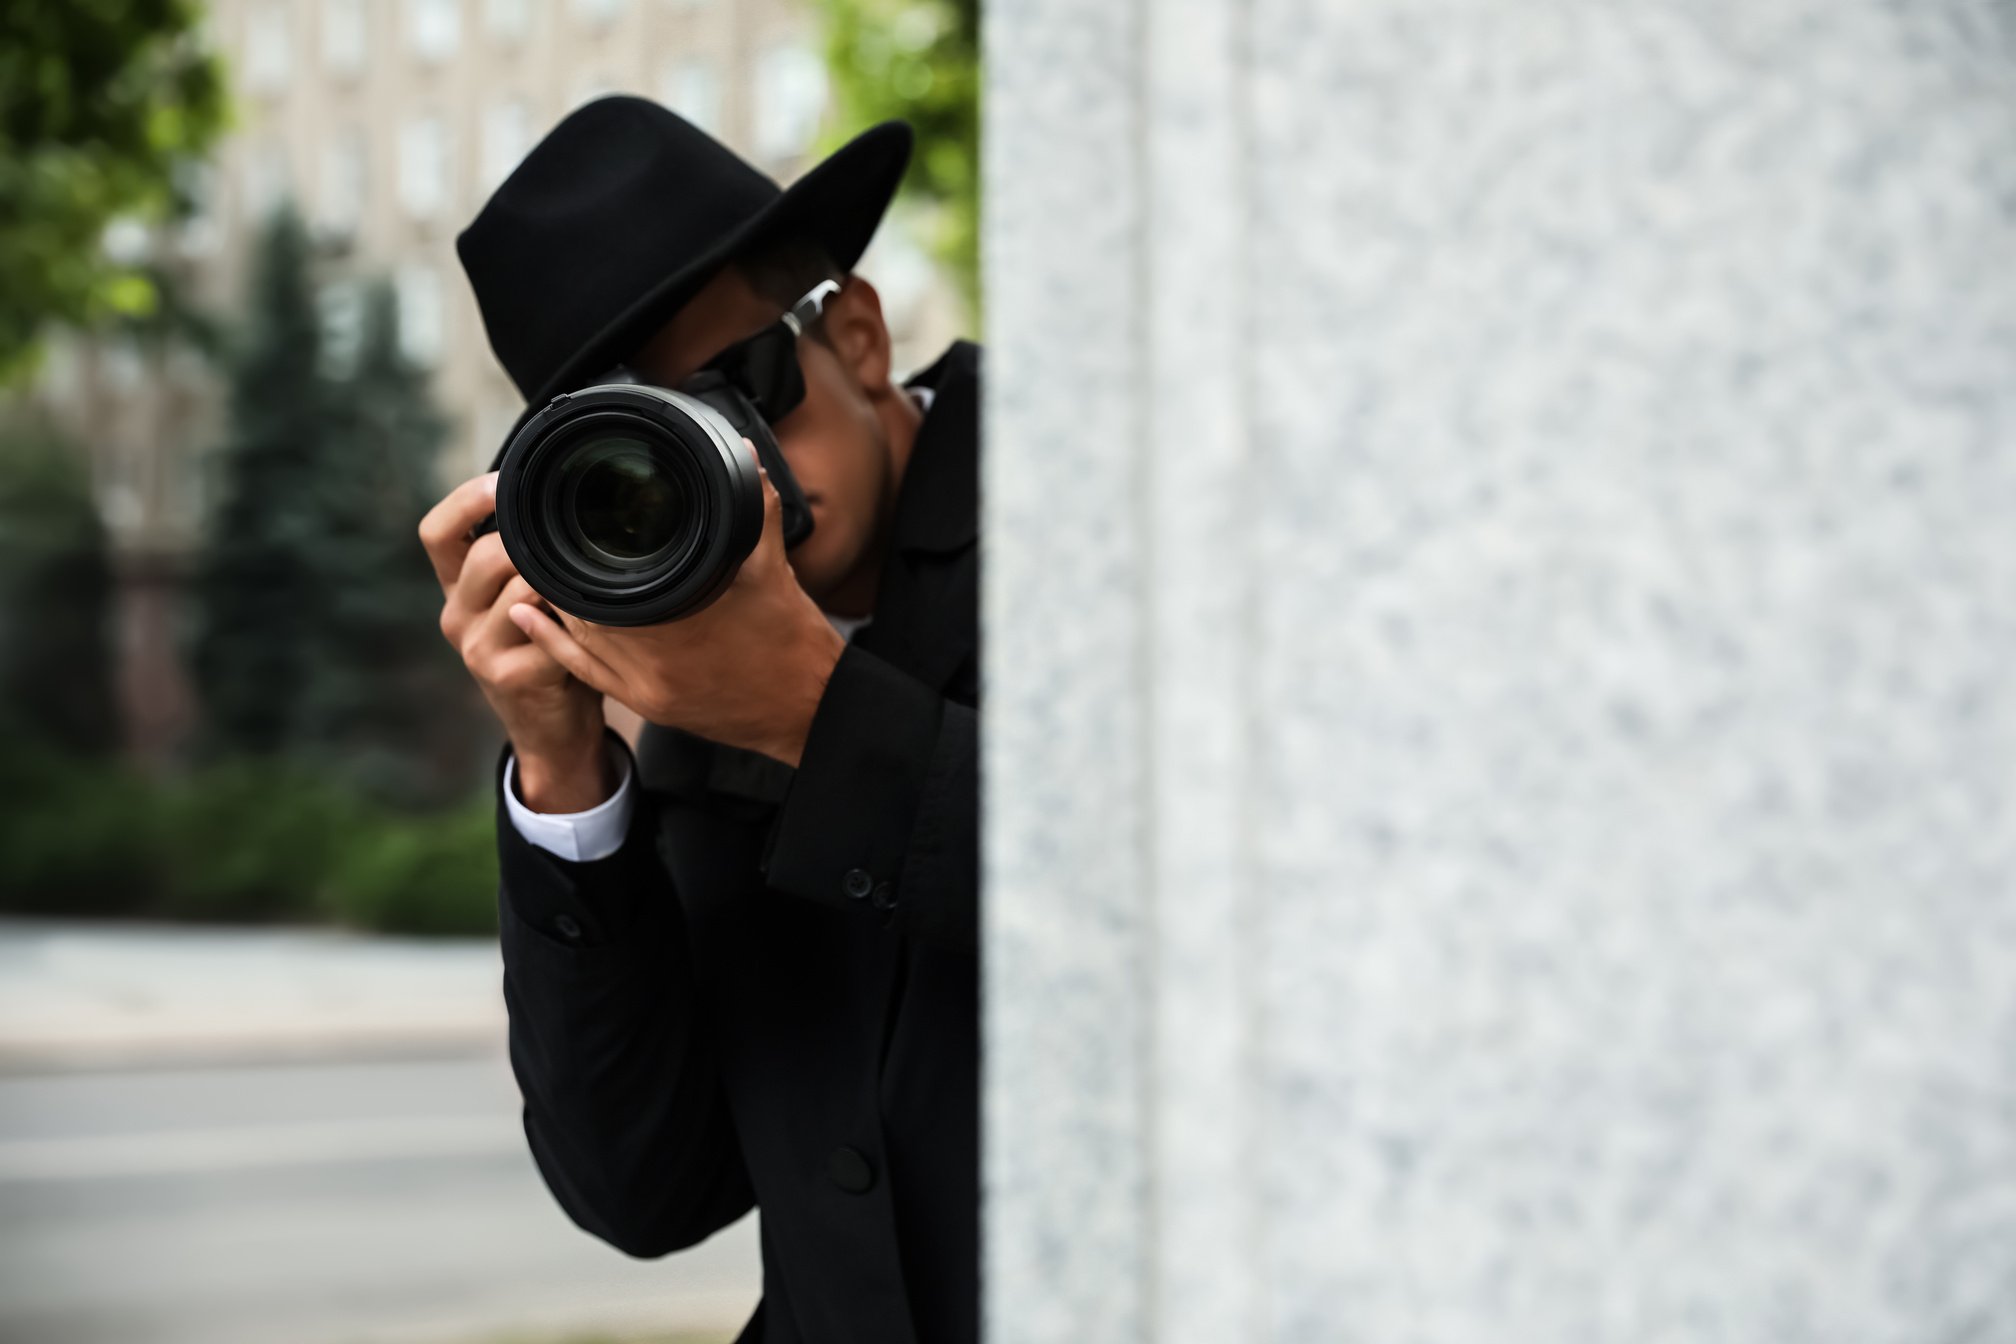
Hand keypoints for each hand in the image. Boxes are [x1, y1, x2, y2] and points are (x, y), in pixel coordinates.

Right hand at [417, 472, 609, 808]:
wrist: (552, 730)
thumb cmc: (549, 653)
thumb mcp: (529, 604)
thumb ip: (530, 563)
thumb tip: (564, 502)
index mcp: (458, 589)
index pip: (436, 533)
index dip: (466, 500)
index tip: (506, 482)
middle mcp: (456, 615)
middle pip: (486, 553)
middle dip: (535, 546)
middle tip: (575, 550)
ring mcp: (477, 648)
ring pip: (521, 586)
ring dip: (562, 583)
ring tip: (589, 590)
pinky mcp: (506, 675)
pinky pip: (548, 629)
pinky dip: (576, 624)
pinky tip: (594, 627)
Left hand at [507, 438, 846, 767]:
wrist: (810, 709)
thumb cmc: (793, 641)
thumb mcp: (773, 567)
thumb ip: (754, 508)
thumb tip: (741, 457)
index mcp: (679, 619)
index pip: (599, 581)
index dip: (574, 552)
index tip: (562, 525)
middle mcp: (654, 659)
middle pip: (579, 608)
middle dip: (562, 575)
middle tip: (547, 544)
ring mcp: (647, 688)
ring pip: (576, 641)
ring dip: (557, 606)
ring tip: (541, 573)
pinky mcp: (650, 706)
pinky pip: (586, 674)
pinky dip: (553, 643)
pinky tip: (528, 619)